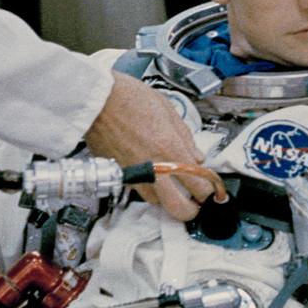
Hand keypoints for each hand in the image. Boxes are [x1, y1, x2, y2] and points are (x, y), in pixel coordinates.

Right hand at [84, 73, 209, 220]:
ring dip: (170, 200)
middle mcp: (154, 167)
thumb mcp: (168, 110)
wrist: (95, 99)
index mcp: (170, 149)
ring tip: (175, 188)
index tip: (211, 188)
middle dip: (192, 209)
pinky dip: (151, 191)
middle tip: (196, 200)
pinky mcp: (120, 176)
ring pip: (159, 204)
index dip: (210, 190)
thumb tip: (198, 157)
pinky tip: (154, 178)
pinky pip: (140, 193)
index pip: (200, 186)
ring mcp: (136, 175)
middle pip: (180, 208)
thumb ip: (186, 138)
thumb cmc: (128, 98)